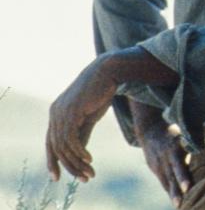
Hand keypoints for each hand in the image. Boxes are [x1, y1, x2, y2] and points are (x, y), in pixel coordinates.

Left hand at [46, 58, 116, 181]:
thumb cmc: (100, 92)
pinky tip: (89, 159)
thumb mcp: (90, 117)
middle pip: (56, 147)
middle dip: (69, 166)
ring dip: (76, 163)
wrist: (108, 72)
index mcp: (56, 113)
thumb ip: (82, 133)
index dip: (53, 161)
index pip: (50, 143)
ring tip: (89, 173)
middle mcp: (54, 113)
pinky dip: (79, 152)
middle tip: (84, 179)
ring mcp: (61, 112)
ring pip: (63, 146)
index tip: (58, 177)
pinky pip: (71, 139)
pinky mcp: (71, 112)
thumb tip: (79, 153)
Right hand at [139, 122, 191, 206]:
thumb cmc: (173, 133)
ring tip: (179, 205)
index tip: (187, 188)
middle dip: (176, 190)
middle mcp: (164, 159)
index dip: (182, 177)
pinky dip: (169, 190)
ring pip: (166, 181)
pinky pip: (163, 181)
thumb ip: (191, 144)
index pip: (178, 166)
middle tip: (179, 203)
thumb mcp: (183, 135)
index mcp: (173, 149)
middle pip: (171, 177)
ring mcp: (157, 165)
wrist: (150, 129)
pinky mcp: (154, 168)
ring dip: (173, 194)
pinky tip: (176, 200)